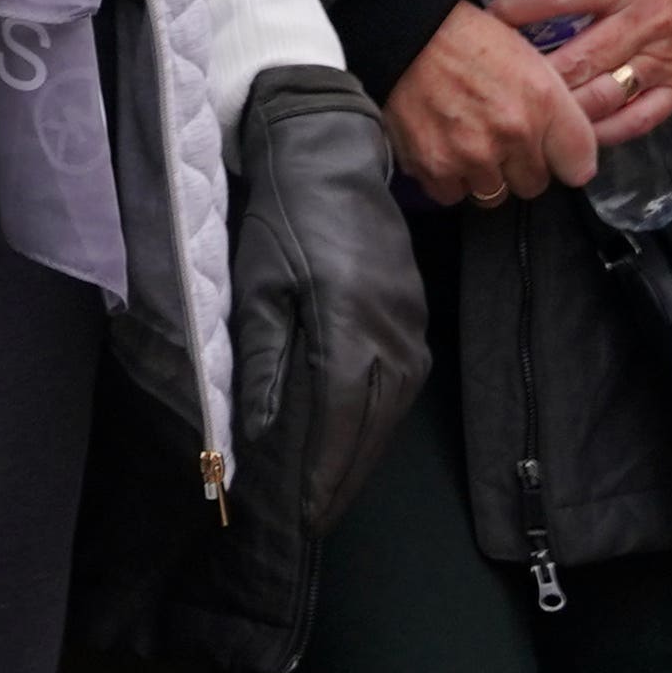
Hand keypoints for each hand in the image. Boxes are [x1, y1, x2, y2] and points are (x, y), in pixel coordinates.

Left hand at [227, 70, 430, 542]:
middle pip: (370, 428)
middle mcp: (392, 334)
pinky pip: (398, 387)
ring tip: (329, 496)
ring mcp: (411, 326)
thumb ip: (263, 362)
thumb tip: (259, 434)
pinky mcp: (415, 317)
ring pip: (389, 412)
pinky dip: (374, 423)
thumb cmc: (281, 213)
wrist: (331, 148)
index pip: (337, 421)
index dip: (319, 474)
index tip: (298, 517)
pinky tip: (352, 442)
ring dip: (360, 457)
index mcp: (348, 324)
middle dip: (341, 480)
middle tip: (312, 524)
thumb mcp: (256, 284)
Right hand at [386, 3, 603, 208]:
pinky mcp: (436, 168)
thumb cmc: (470, 42)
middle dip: (519, 167)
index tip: (550, 152)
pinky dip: (449, 179)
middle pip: (533, 185)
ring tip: (466, 141)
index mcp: (544, 102)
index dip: (563, 160)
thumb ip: (559, 112)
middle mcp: (513, 133)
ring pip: (492, 195)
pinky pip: (453, 195)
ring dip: (483, 176)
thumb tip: (574, 161)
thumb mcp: (531, 60)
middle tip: (498, 137)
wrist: (408, 34)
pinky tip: (443, 147)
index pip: (579, 168)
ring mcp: (473, 155)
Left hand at [492, 0, 671, 143]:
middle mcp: (642, 21)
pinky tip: (575, 133)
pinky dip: (605, 132)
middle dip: (533, 72)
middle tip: (500, 77)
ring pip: (603, 96)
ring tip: (530, 108)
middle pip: (576, 58)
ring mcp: (663, 59)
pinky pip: (639, 119)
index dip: (517, 9)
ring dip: (562, 108)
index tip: (488, 19)